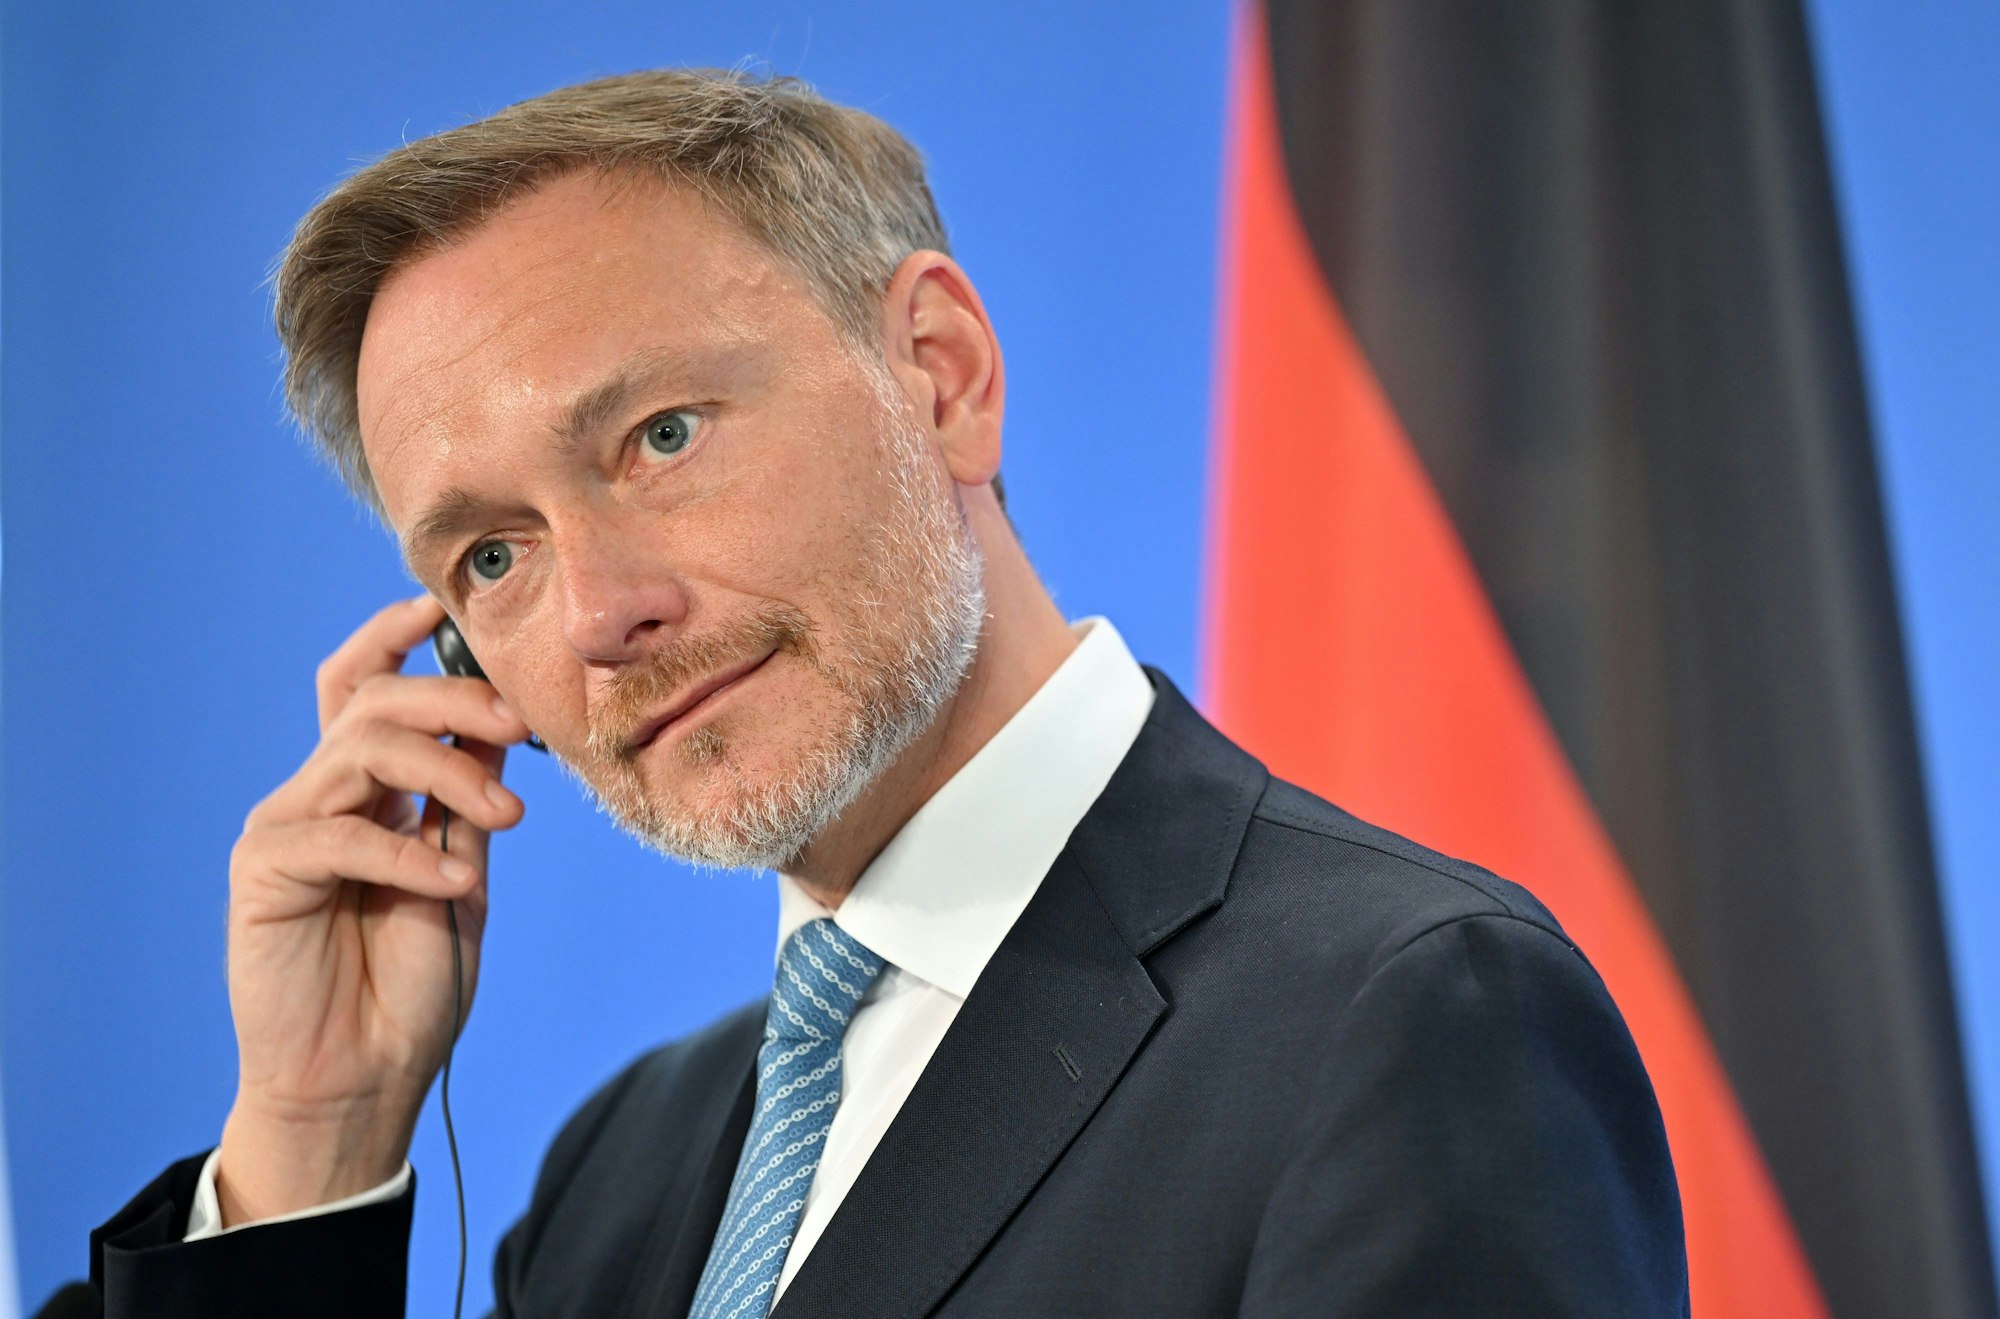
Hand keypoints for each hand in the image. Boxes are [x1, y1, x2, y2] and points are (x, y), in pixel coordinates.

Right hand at [215, 595, 530, 1224]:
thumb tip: (501, 723)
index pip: (362, 686)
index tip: (445, 607)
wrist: (365, 1079)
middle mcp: (321, 794)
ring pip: (363, 746)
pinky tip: (449, 883)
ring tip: (505, 818)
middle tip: (520, 724)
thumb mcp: (462, 875)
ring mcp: (288, 826)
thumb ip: (468, 803)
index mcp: (366, 790)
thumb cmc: (412, 987)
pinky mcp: (264, 870)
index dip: (395, 638)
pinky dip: (407, 850)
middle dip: (454, 697)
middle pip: (373, 700)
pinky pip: (341, 832)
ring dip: (448, 771)